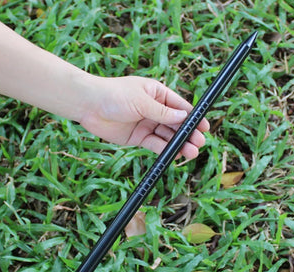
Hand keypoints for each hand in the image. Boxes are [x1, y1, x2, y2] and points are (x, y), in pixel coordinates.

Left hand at [79, 76, 209, 159]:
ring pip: (167, 136)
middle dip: (188, 134)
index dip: (193, 117)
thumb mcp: (141, 101)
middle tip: (199, 143)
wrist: (88, 105)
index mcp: (157, 94)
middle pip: (176, 124)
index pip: (180, 107)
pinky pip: (154, 144)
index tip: (205, 127)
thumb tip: (184, 118)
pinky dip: (164, 149)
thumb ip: (162, 112)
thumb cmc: (113, 94)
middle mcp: (154, 109)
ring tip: (191, 153)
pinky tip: (174, 155)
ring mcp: (146, 124)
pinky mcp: (137, 137)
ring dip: (178, 144)